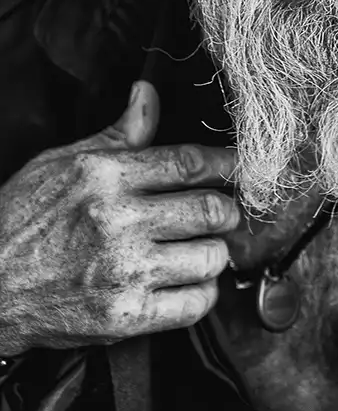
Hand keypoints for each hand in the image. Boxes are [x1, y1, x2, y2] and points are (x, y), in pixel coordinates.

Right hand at [0, 81, 237, 355]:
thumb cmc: (22, 220)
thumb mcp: (63, 163)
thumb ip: (118, 134)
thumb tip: (148, 93)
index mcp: (106, 177)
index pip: (188, 162)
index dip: (226, 163)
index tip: (241, 167)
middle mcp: (118, 221)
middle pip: (210, 210)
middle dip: (227, 210)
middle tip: (222, 213)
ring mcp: (123, 271)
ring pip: (210, 257)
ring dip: (214, 252)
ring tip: (201, 248)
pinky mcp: (124, 317)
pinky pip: (194, 304)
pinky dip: (203, 293)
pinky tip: (189, 282)